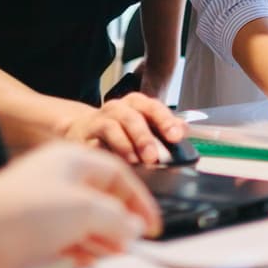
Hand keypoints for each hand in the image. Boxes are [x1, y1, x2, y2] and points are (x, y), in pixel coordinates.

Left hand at [0, 142, 161, 267]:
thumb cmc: (23, 212)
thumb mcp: (85, 210)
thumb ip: (117, 219)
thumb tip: (135, 228)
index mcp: (72, 159)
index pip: (118, 174)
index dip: (139, 200)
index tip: (153, 224)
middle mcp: (57, 178)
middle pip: (100, 197)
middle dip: (121, 221)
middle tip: (135, 244)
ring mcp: (41, 204)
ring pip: (82, 220)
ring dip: (102, 238)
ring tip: (116, 256)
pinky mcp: (27, 230)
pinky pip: (64, 237)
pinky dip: (81, 249)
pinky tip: (88, 263)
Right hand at [60, 92, 186, 166]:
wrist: (82, 130)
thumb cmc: (120, 129)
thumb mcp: (143, 124)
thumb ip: (164, 126)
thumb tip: (185, 130)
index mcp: (136, 103)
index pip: (153, 107)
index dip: (165, 121)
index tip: (175, 136)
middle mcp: (117, 108)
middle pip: (132, 118)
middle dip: (144, 138)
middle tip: (154, 157)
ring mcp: (98, 121)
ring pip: (112, 128)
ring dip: (125, 146)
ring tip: (135, 161)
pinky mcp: (83, 137)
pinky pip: (94, 144)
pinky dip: (105, 153)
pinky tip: (113, 164)